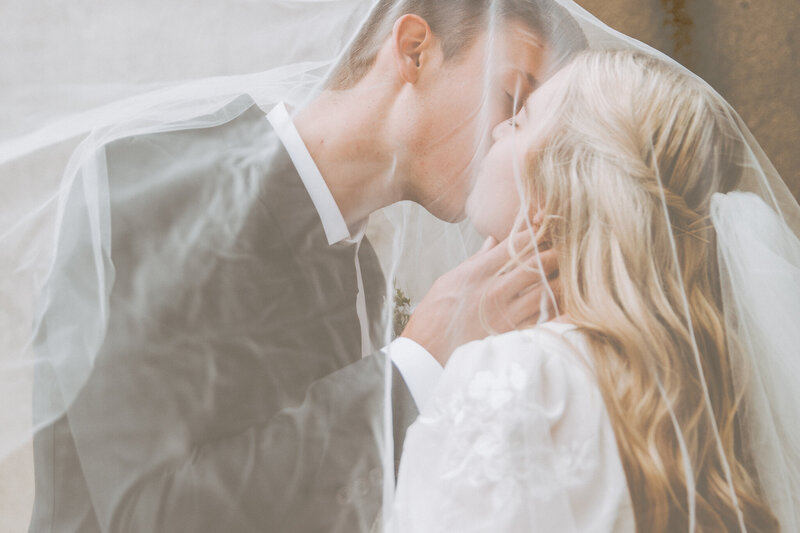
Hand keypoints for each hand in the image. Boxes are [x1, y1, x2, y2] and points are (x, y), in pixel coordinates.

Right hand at [400, 232, 558, 366]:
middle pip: (539, 263)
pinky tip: (561, 299)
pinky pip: (544, 316)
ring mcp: (506, 313)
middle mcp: (495, 289)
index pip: (519, 243)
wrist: (428, 350)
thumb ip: (477, 259)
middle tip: (565, 250)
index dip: (537, 233)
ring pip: (547, 289)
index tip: (546, 231)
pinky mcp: (513, 333)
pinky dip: (556, 305)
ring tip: (567, 274)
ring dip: (561, 280)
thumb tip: (494, 241)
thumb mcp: (450, 278)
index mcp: (480, 271)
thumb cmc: (435, 313)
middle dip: (556, 253)